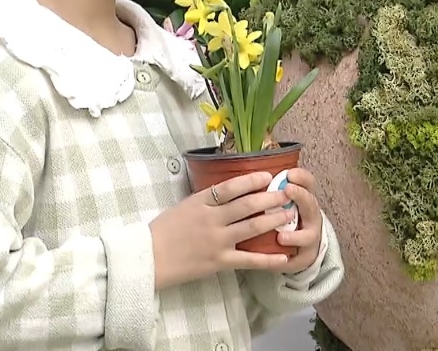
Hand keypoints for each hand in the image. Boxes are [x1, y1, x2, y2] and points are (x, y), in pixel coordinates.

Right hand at [150, 171, 294, 289]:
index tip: (267, 175)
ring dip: (273, 220)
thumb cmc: (161, 232)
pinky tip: (282, 256)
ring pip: (252, 227)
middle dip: (270, 198)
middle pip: (247, 204)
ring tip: (290, 214)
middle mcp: (211, 219)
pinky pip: (248, 259)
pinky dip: (267, 259)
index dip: (250, 179)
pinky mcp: (219, 261)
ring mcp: (217, 240)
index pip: (230, 187)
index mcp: (200, 202)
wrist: (148, 258)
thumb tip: (226, 194)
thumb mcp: (182, 207)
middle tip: (286, 194)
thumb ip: (204, 201)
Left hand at [276, 168, 323, 273]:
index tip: (289, 173)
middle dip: (301, 197)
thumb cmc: (282, 216)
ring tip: (282, 237)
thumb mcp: (277, 199)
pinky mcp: (302, 258)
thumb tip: (249, 170)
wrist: (297, 246)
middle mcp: (310, 216)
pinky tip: (277, 262)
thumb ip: (269, 187)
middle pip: (311, 205)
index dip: (301, 177)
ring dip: (295, 236)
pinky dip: (287, 261)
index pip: (308, 182)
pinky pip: (297, 260)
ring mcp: (309, 238)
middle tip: (288, 191)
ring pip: (308, 236)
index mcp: (303, 198)